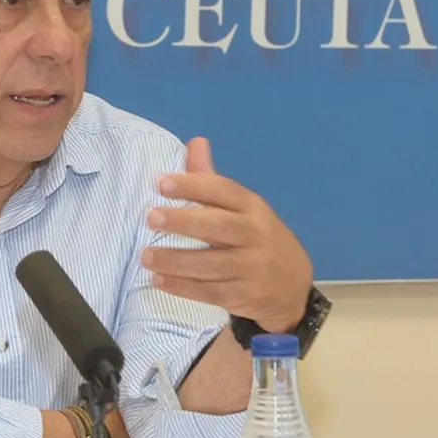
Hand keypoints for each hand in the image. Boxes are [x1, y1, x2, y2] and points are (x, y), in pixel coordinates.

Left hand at [140, 137, 311, 332]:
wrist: (292, 288)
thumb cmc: (257, 239)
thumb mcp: (243, 208)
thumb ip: (212, 181)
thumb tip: (195, 142)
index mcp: (252, 207)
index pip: (223, 190)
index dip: (193, 185)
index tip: (161, 182)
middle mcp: (255, 235)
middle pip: (217, 226)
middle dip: (183, 221)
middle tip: (150, 217)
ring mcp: (251, 268)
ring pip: (210, 264)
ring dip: (174, 260)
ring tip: (145, 255)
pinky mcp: (243, 296)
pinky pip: (209, 291)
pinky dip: (182, 287)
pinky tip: (158, 279)